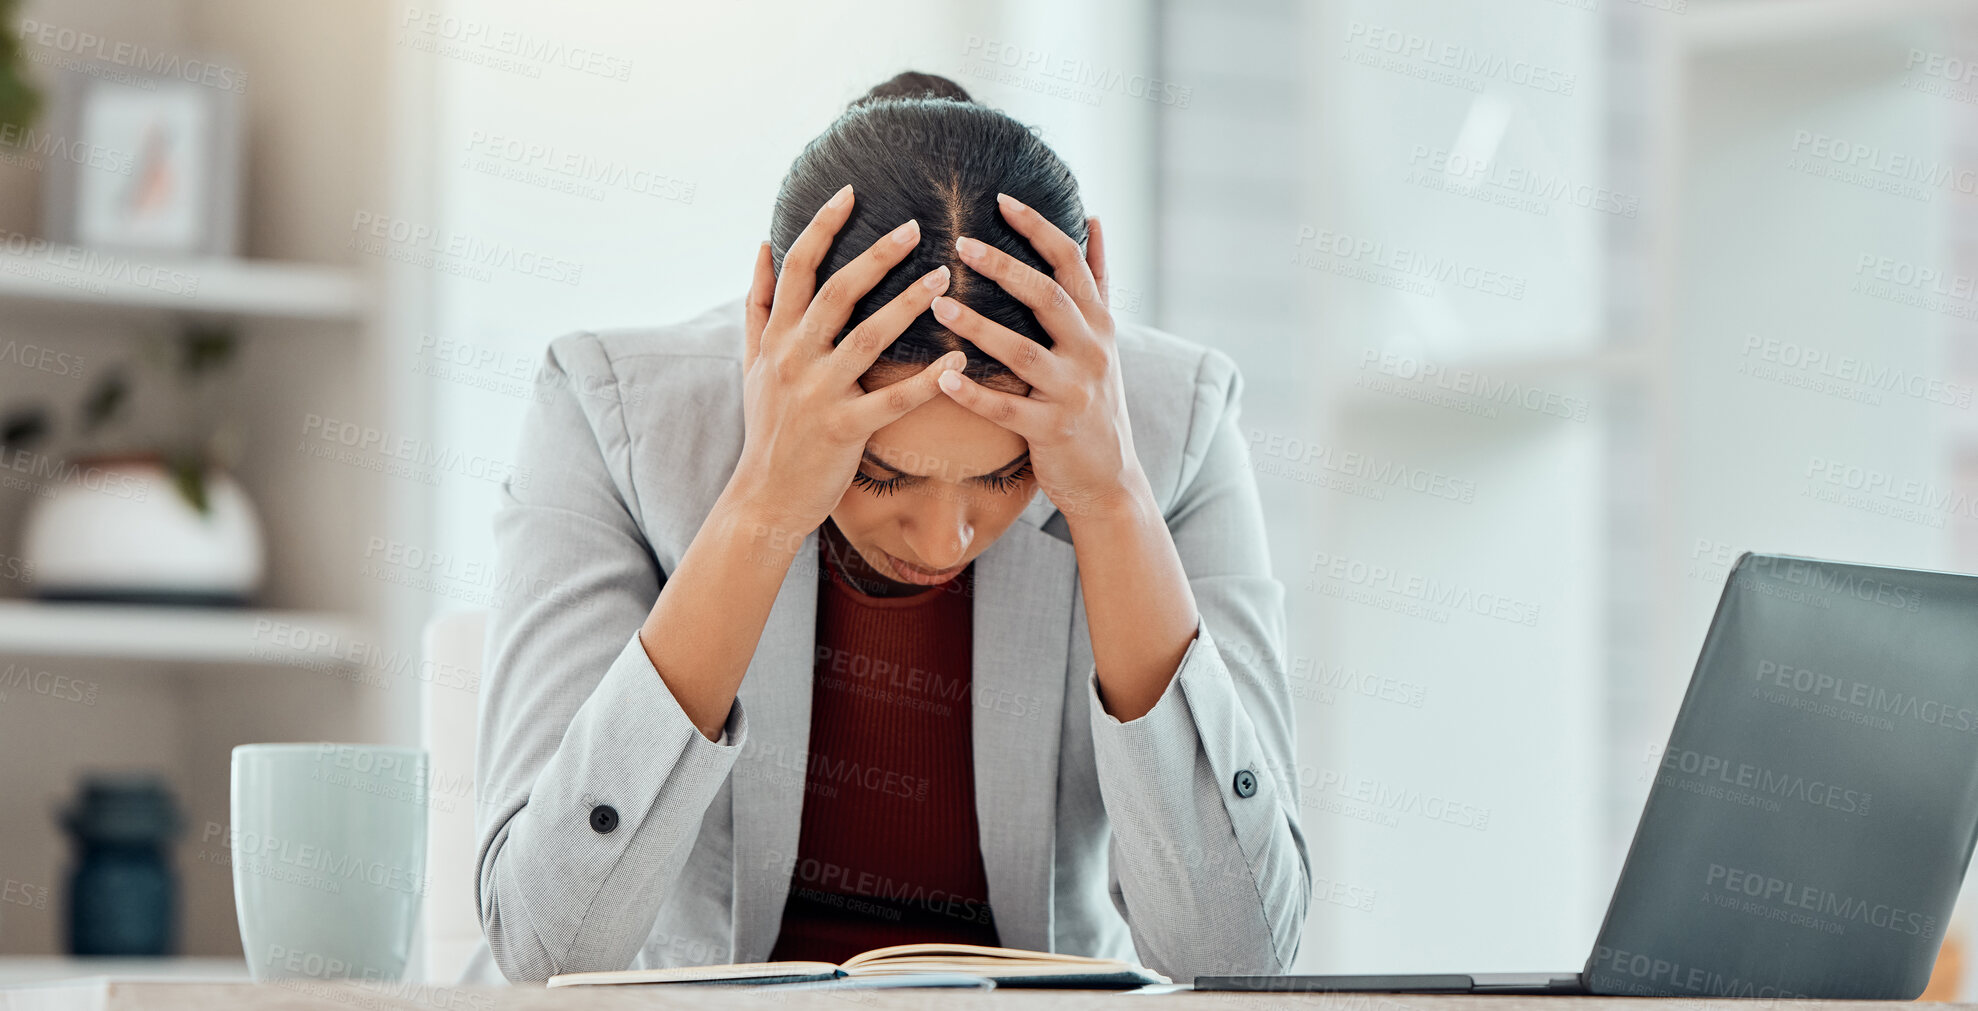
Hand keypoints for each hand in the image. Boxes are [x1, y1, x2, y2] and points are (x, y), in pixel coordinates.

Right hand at [730, 184, 963, 535]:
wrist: (764, 495)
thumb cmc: (768, 425)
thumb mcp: (752, 359)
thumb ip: (759, 302)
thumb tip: (763, 243)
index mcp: (778, 335)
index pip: (798, 267)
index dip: (821, 226)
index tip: (851, 191)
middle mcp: (794, 357)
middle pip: (838, 291)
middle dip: (877, 254)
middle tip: (916, 225)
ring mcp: (818, 393)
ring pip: (867, 337)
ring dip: (907, 303)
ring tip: (944, 276)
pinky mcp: (844, 430)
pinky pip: (891, 400)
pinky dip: (927, 380)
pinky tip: (958, 360)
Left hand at [931, 196, 1146, 518]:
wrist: (1110, 477)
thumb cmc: (1094, 399)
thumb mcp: (1105, 337)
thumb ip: (1097, 280)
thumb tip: (1094, 218)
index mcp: (1098, 323)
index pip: (1071, 263)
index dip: (1039, 228)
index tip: (1002, 199)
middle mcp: (1091, 351)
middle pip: (1048, 298)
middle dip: (1005, 268)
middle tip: (961, 244)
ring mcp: (1073, 392)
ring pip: (1023, 352)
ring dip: (979, 327)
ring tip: (938, 306)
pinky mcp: (1053, 431)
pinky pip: (1008, 410)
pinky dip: (976, 394)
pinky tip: (945, 378)